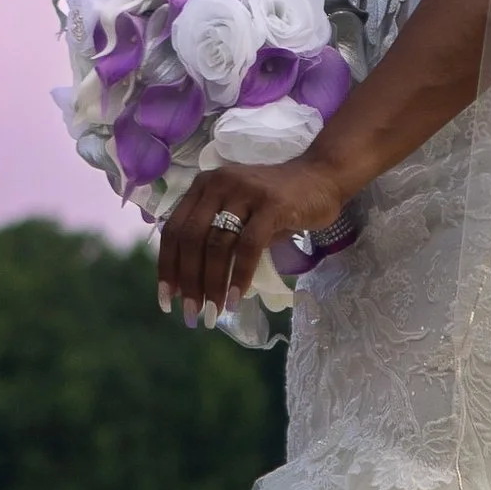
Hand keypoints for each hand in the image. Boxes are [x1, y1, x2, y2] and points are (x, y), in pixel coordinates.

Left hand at [156, 155, 349, 327]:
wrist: (323, 176)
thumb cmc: (281, 200)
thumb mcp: (240, 211)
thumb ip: (217, 235)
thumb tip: (195, 282)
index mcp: (204, 186)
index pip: (174, 230)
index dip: (167, 267)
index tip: (168, 299)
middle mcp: (219, 185)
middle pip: (191, 240)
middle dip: (188, 281)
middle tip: (193, 313)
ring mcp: (245, 193)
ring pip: (216, 245)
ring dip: (212, 284)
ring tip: (214, 310)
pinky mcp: (272, 205)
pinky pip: (248, 247)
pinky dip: (240, 275)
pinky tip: (238, 297)